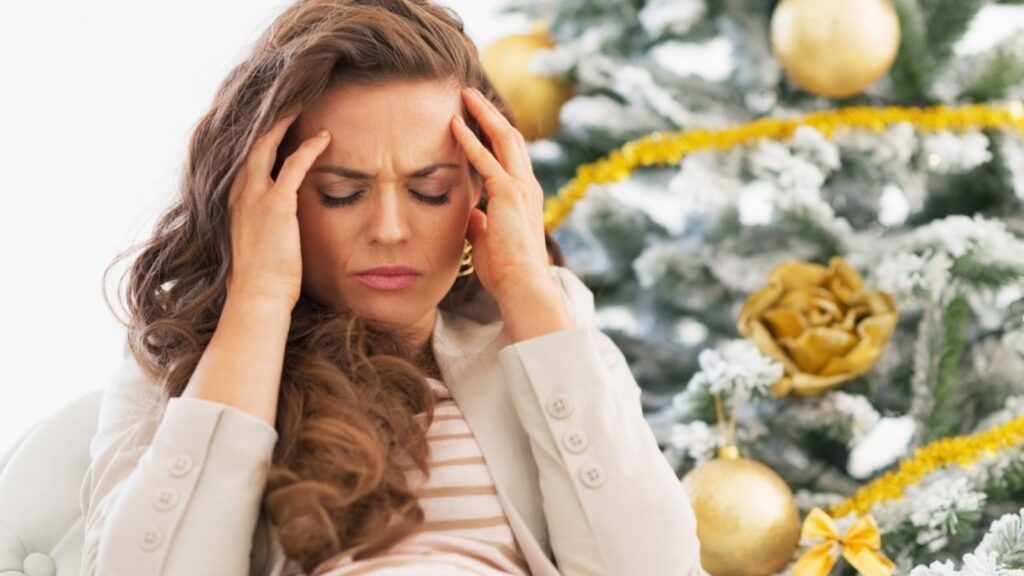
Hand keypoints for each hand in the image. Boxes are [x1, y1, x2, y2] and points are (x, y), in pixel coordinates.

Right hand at [225, 107, 331, 307]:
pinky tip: (324, 137)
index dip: (261, 136)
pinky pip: (293, 165)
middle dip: (270, 118)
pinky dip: (309, 148)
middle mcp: (240, 193)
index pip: (246, 158)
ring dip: (285, 122)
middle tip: (289, 99)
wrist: (256, 296)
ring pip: (267, 145)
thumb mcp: (259, 243)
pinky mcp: (275, 205)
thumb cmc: (262, 278)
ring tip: (302, 103)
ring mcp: (255, 197)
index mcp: (235, 201)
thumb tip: (281, 222)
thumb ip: (266, 223)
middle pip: (252, 142)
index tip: (275, 120)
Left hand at [450, 86, 550, 301]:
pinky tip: (454, 124)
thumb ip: (482, 223)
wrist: (522, 284)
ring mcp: (520, 186)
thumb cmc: (506, 270)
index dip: (496, 133)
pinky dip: (469, 139)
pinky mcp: (508, 193)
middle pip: (511, 137)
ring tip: (465, 94)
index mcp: (525, 196)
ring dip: (483, 114)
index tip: (480, 117)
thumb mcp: (488, 240)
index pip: (511, 155)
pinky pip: (486, 159)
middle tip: (471, 94)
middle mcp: (527, 185)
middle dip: (491, 112)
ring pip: (503, 137)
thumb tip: (472, 214)